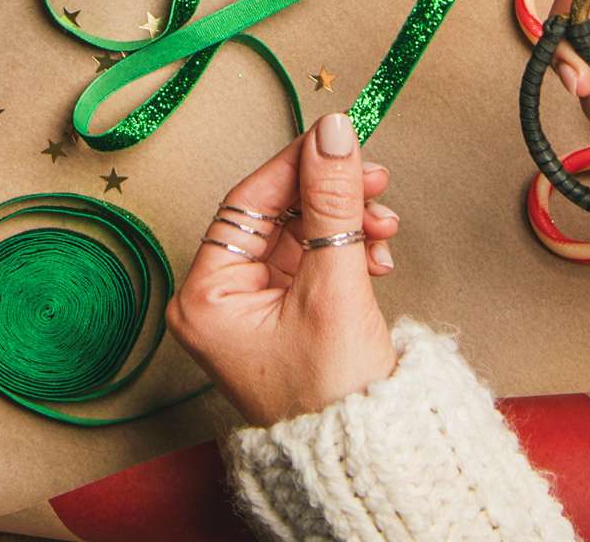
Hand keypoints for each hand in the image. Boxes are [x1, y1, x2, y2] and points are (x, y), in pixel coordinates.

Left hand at [167, 113, 400, 425]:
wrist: (370, 455)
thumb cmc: (335, 395)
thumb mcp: (334, 285)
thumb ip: (332, 202)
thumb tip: (332, 133)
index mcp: (206, 297)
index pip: (248, 202)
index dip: (297, 166)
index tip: (339, 140)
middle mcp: (220, 300)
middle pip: (276, 214)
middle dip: (330, 197)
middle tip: (374, 180)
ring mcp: (254, 308)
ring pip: (301, 233)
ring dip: (346, 222)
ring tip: (384, 228)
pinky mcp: (287, 315)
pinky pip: (314, 258)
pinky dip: (347, 249)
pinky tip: (376, 256)